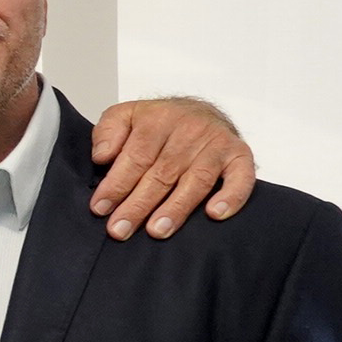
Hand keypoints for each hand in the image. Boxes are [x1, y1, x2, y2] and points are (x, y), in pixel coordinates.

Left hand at [89, 97, 254, 239]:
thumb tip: (101, 157)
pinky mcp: (240, 155)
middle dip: (138, 204)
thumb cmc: (159, 121)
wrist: (201, 110)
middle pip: (162, 173)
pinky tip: (215, 214)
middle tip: (120, 229)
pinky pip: (240, 178)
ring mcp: (216, 144)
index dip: (116, 184)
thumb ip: (108, 132)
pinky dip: (231, 196)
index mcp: (157, 119)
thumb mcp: (125, 116)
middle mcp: (189, 130)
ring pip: (195, 180)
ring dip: (176, 208)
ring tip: (157, 231)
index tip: (100, 208)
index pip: (135, 157)